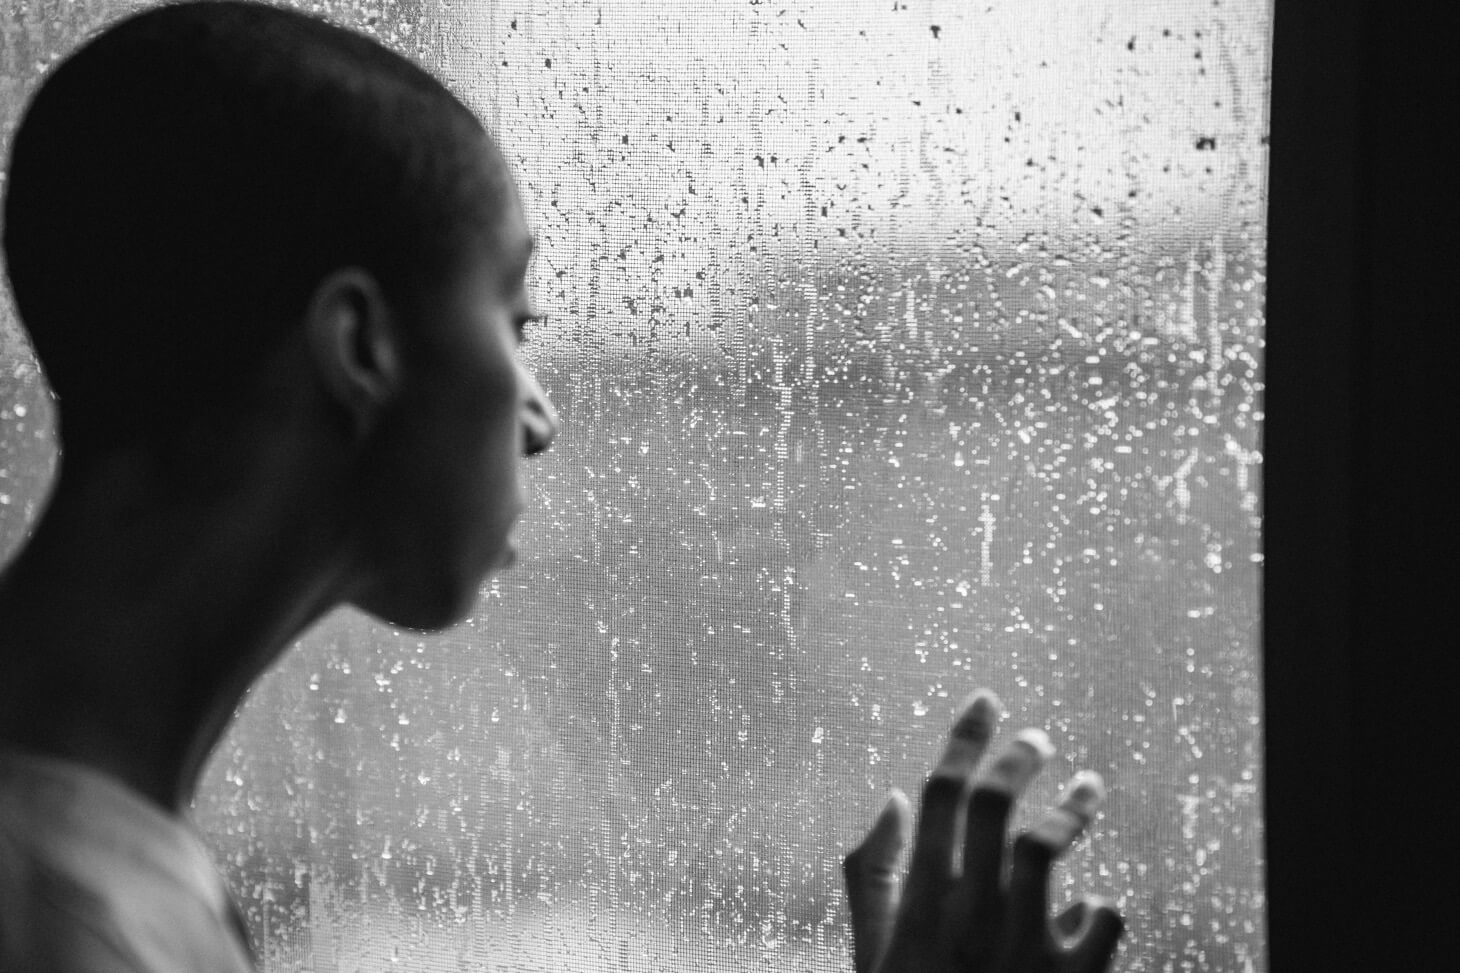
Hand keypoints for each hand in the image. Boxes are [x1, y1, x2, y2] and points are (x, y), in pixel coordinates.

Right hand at [842, 690, 1122, 972]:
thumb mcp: (871, 951)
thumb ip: (872, 873)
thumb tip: (892, 798)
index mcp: (921, 901)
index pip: (941, 796)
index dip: (964, 740)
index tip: (984, 702)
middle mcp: (971, 913)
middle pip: (995, 806)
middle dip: (1017, 758)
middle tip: (1036, 739)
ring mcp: (1023, 945)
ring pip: (1052, 846)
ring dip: (1074, 807)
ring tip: (1089, 788)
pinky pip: (1103, 918)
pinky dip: (1100, 907)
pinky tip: (1094, 906)